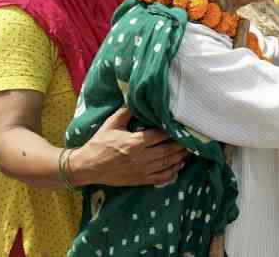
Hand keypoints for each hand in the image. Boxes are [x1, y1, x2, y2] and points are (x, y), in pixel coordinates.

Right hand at [69, 108, 188, 186]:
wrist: (87, 166)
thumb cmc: (99, 143)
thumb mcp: (111, 124)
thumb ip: (126, 112)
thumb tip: (135, 98)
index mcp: (134, 142)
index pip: (159, 136)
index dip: (171, 132)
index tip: (180, 127)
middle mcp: (140, 157)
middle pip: (166, 150)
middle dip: (180, 145)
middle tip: (191, 139)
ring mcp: (141, 170)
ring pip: (166, 164)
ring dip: (179, 158)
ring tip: (190, 152)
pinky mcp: (139, 180)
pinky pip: (160, 178)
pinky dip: (171, 173)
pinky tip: (178, 167)